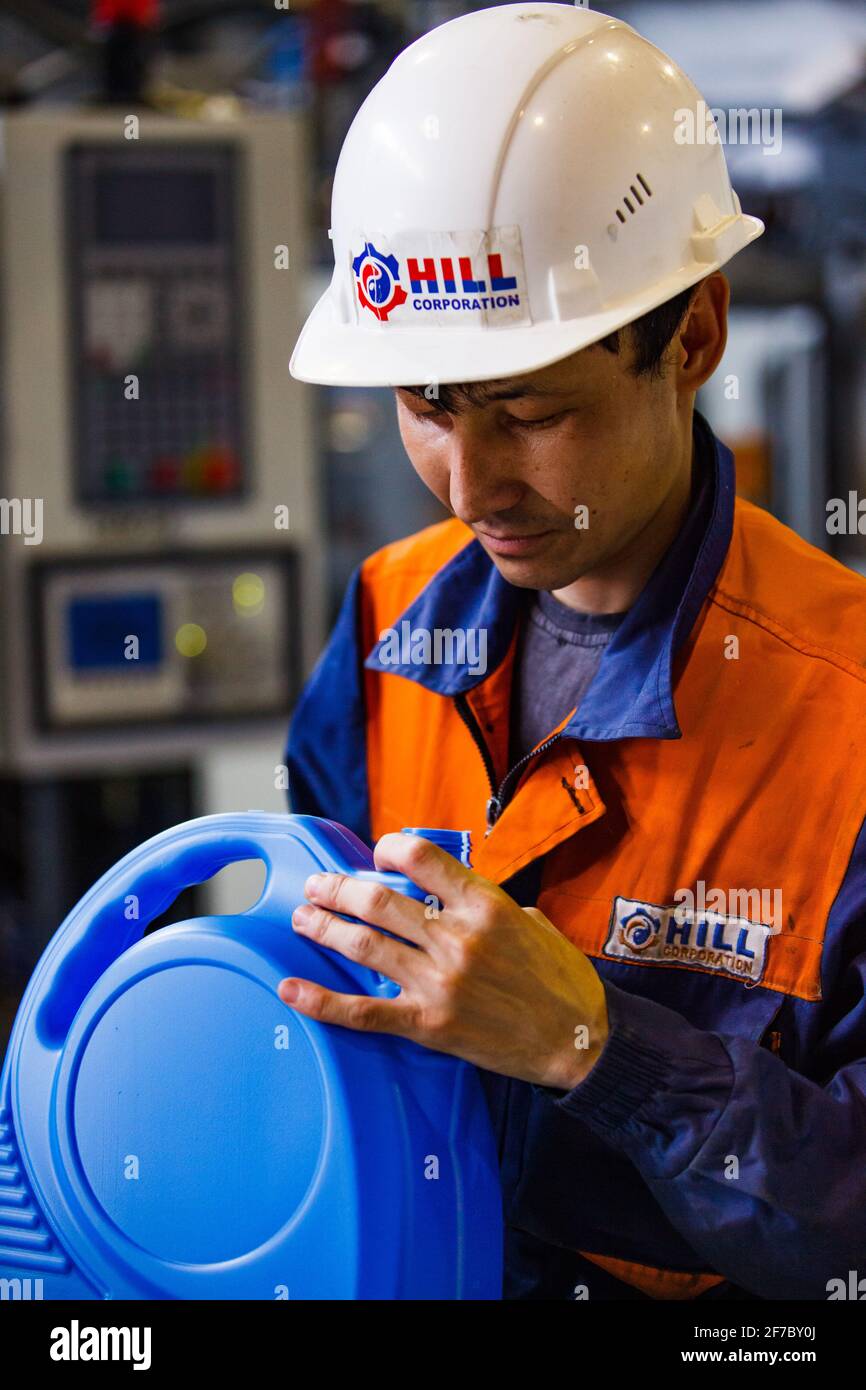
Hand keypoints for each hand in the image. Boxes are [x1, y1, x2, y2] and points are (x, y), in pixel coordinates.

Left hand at [278, 832, 608, 1089]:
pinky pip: (364, 1011)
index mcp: (485, 905)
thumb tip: (448, 894)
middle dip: (338, 888)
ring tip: (302, 918)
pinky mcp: (428, 1024)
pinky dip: (322, 1000)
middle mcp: (457, 938)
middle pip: (379, 900)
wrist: (579, 1043)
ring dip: (324, 928)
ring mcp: (439, 982)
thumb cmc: (561, 980)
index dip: (389, 848)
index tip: (377, 854)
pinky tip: (292, 989)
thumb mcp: (532, 921)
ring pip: (365, 944)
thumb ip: (486, 903)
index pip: (422, 858)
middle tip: (317, 885)